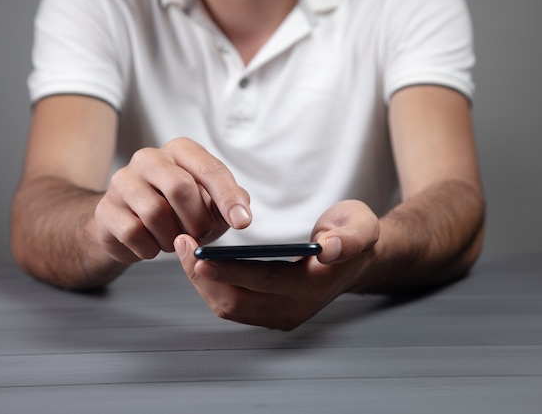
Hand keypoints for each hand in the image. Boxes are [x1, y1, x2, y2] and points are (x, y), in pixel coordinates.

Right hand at [94, 138, 251, 263]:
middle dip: (197, 221)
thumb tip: (241, 211)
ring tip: (173, 240)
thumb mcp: (211, 206)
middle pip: (180, 188)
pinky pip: (133, 232)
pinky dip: (150, 248)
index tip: (243, 223)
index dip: (228, 198)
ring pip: (155, 213)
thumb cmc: (178, 213)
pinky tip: (151, 246)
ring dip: (172, 238)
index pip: (209, 169)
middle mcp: (149, 158)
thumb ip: (230, 203)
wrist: (130, 229)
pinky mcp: (105, 208)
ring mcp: (123, 181)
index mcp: (180, 151)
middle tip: (200, 235)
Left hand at [175, 200, 379, 329]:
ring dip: (202, 283)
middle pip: (237, 302)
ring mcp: (281, 316)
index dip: (229, 271)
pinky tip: (199, 264)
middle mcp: (295, 308)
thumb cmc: (353, 236)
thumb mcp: (360, 226)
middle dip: (203, 277)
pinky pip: (232, 306)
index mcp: (314, 286)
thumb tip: (329, 249)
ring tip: (183, 251)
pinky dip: (211, 287)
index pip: (265, 281)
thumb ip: (349, 237)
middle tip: (181, 244)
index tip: (199, 256)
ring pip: (230, 308)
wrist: (356, 259)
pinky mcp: (269, 314)